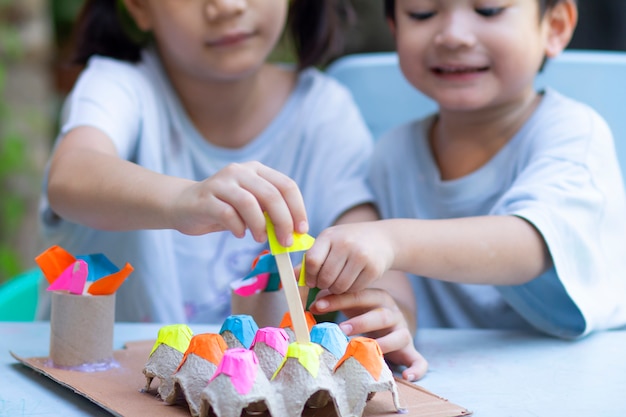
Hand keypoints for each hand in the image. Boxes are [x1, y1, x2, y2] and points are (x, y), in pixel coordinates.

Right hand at [171, 161, 307, 245]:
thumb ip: (269, 214)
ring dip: (260, 226)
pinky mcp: (205, 198)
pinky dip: (239, 228)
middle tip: (286, 242)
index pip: (286, 185)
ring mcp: (221, 183)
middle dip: (283, 221)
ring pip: (250, 203)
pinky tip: (240, 234)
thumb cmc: (223, 209)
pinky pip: (228, 214)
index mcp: (256, 170)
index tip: (302, 230)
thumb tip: (294, 233)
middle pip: (271, 195)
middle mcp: (240, 171)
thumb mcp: (250, 207)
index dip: (298, 209)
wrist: (183, 205)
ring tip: (261, 238)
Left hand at [305, 221, 393, 292]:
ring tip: (338, 282)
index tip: (312, 280)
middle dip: (322, 285)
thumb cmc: (348, 242)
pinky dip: (350, 290)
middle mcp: (345, 244)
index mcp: (329, 236)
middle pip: (325, 277)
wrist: (382, 238)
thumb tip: (292, 277)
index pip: (312, 260)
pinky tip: (351, 281)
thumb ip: (310, 259)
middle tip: (326, 284)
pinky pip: (354, 289)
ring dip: (336, 289)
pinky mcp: (373, 269)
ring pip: (339, 287)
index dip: (309, 275)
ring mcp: (361, 256)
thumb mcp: (329, 243)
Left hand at [309, 288, 427, 380]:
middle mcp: (392, 313)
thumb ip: (332, 299)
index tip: (317, 306)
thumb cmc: (365, 311)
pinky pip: (419, 360)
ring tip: (365, 352)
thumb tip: (311, 303)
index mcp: (377, 298)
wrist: (394, 320)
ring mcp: (402, 332)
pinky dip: (416, 368)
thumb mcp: (352, 303)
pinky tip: (406, 376)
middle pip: (380, 315)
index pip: (358, 295)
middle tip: (341, 329)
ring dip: (381, 344)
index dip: (337, 300)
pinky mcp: (410, 350)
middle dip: (360, 322)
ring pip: (398, 336)